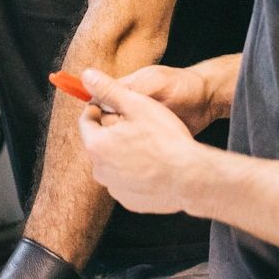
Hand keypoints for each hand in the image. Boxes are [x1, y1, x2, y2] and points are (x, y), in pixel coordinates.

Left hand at [77, 68, 209, 215]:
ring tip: (150, 144)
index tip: (117, 104)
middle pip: (101, 142)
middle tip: (139, 124)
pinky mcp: (130, 201)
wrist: (191, 178)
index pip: (87, 120)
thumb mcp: (137, 105)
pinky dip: (136, 172)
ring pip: (114, 162)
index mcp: (96, 145)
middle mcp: (100, 170)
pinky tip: (155, 164)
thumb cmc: (166, 140)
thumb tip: (87, 76)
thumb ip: (108, 89)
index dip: (101, 107)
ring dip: (125, 151)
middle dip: (115, 131)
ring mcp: (115, 189)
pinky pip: (128, 180)